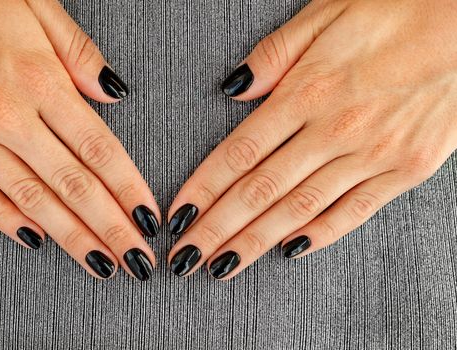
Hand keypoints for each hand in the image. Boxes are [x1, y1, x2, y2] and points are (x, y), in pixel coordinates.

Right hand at [0, 0, 159, 280]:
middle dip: (111, 228)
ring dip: (70, 237)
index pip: (98, 149)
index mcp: (38, 79)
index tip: (148, 218)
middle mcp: (6, 113)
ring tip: (100, 263)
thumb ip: (79, 54)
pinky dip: (8, 221)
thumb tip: (115, 93)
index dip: (128, 190)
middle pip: (72, 184)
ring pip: (30, 198)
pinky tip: (37, 240)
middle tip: (137, 260)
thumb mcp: (36, 6)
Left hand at [168, 0, 456, 278]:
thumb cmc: (400, 10)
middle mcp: (335, 129)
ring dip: (255, 241)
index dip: (204, 188)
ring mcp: (372, 154)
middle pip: (261, 190)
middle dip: (217, 228)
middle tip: (186, 257)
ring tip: (222, 265)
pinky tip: (289, 250)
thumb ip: (275, 54)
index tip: (179, 215)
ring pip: (299, 209)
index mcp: (309, 90)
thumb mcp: (327, 13)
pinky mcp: (405, 170)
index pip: (240, 152)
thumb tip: (235, 90)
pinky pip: (354, 212)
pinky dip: (319, 234)